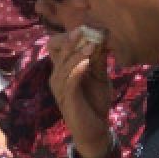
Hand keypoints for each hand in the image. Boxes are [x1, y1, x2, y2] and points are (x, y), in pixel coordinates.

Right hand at [48, 27, 112, 157]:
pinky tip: (87, 61)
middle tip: (87, 29)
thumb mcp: (99, 76)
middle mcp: (57, 76)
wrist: (95, 129)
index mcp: (62, 69)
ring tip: (92, 45)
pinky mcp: (66, 98)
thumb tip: (102, 38)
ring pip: (63, 64)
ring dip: (77, 53)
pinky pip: (69, 80)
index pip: (56, 45)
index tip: (87, 27)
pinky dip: (78, 69)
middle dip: (71, 39)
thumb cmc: (94, 103)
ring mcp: (60, 88)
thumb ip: (97, 59)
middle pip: (56, 50)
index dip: (68, 35)